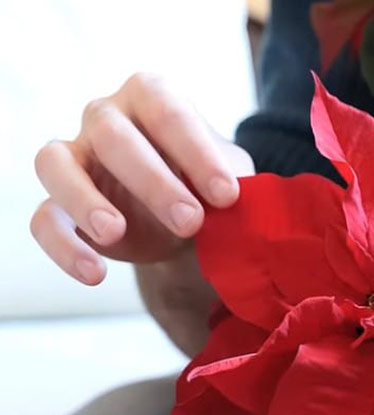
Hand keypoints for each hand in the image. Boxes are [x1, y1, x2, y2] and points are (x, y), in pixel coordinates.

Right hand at [31, 72, 253, 284]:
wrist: (191, 223)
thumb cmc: (209, 185)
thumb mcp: (232, 178)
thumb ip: (237, 183)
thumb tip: (246, 205)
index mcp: (151, 97)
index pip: (166, 110)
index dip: (196, 152)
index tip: (227, 196)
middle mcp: (105, 118)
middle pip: (112, 135)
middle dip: (153, 180)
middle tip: (190, 222)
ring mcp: (75, 158)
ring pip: (56, 164)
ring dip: (85, 200)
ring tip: (115, 233)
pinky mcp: (58, 204)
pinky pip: (43, 219)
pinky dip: (63, 247)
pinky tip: (94, 274)